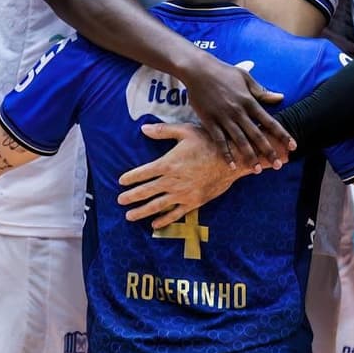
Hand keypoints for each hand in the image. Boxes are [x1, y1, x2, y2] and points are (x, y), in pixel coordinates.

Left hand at [118, 122, 267, 226]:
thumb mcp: (186, 132)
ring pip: (157, 206)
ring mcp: (182, 194)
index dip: (130, 178)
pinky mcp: (194, 202)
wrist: (233, 159)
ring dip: (141, 212)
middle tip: (120, 201)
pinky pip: (175, 214)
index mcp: (168, 163)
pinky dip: (164, 220)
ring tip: (130, 216)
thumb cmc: (209, 142)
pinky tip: (155, 224)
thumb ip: (163, 131)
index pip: (142, 173)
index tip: (121, 182)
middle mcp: (172, 181)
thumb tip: (143, 128)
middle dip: (131, 197)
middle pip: (145, 192)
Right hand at [183, 57, 293, 169]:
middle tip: (279, 165)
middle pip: (257, 135)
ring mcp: (223, 117)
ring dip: (250, 156)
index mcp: (249, 101)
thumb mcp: (246, 78)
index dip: (282, 135)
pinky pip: (219, 141)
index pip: (270, 121)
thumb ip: (262, 91)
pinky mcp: (209, 121)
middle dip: (269, 151)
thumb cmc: (223, 72)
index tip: (292, 146)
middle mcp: (238, 111)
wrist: (197, 70)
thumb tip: (280, 98)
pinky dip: (226, 154)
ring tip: (257, 170)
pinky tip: (232, 165)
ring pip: (239, 141)